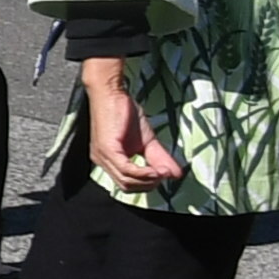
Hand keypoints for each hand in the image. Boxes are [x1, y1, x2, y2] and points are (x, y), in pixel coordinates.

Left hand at [80, 60, 184, 190]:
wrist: (111, 92)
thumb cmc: (125, 113)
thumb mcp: (147, 140)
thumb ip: (160, 158)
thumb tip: (176, 175)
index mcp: (109, 161)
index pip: (127, 184)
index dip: (147, 184)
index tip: (164, 175)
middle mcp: (102, 162)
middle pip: (127, 186)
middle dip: (149, 184)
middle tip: (165, 174)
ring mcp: (102, 156)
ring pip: (126, 181)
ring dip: (148, 179)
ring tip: (163, 172)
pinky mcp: (106, 148)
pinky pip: (125, 169)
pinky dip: (142, 173)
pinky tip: (155, 170)